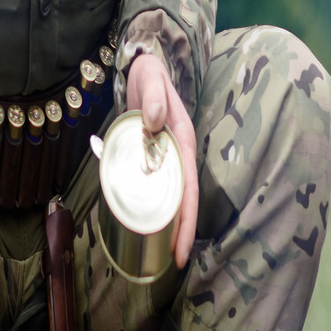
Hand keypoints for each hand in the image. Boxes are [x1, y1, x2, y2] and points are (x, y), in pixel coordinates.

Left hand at [125, 48, 199, 267]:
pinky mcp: (153, 157)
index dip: (188, 218)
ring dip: (168, 223)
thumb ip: (155, 97)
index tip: (184, 246)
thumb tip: (156, 123)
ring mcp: (166, 158)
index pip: (188, 186)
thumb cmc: (152, 74)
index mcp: (183, 142)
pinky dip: (152, 205)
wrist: (146, 68)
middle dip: (182, 231)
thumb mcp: (153, 79)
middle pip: (183, 199)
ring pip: (170, 197)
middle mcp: (179, 155)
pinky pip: (155, 186)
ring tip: (161, 252)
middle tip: (175, 261)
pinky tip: (141, 222)